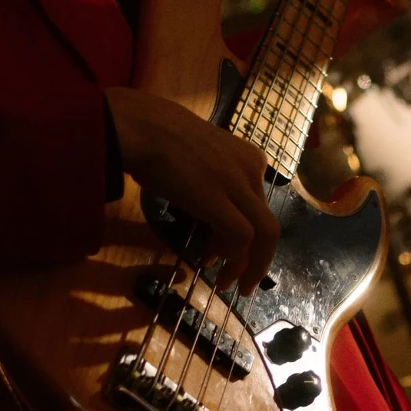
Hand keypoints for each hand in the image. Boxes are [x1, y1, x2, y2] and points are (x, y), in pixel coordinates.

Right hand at [105, 87, 280, 294]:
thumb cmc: (159, 137)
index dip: (244, 237)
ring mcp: (238, 183)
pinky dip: (233, 256)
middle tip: (243, 282)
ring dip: (249, 266)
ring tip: (227, 283)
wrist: (143, 126)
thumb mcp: (200, 158)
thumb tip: (206, 206)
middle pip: (267, 224)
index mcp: (249, 158)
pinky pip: (241, 236)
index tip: (219, 251)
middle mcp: (252, 170)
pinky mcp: (221, 197)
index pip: (258, 208)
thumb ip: (212, 179)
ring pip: (265, 234)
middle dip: (257, 259)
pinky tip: (213, 262)